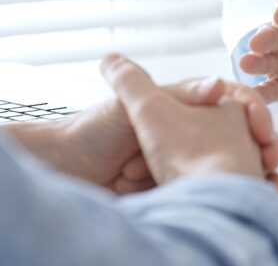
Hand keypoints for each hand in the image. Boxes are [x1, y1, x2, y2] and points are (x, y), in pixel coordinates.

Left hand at [31, 59, 277, 193]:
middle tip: (270, 159)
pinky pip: (212, 193)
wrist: (60, 175)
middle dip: (258, 148)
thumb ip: (175, 95)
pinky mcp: (176, 190)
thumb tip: (218, 85)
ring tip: (263, 185)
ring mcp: (183, 162)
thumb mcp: (129, 105)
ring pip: (232, 166)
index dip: (252, 114)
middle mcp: (187, 133)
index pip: (233, 104)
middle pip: (239, 137)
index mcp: (181, 106)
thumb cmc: (87, 136)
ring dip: (250, 174)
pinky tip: (241, 200)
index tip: (260, 127)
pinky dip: (230, 197)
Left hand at [45, 77, 226, 193]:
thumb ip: (177, 95)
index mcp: (175, 108)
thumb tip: (219, 86)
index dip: (212, 126)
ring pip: (187, 172)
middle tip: (133, 158)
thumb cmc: (89, 132)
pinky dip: (151, 190)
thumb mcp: (134, 106)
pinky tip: (127, 185)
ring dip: (155, 174)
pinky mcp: (160, 188)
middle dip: (167, 155)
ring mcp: (168, 162)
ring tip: (125, 172)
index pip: (214, 115)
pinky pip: (174, 192)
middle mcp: (177, 135)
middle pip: (202, 148)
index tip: (202, 136)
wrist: (58, 169)